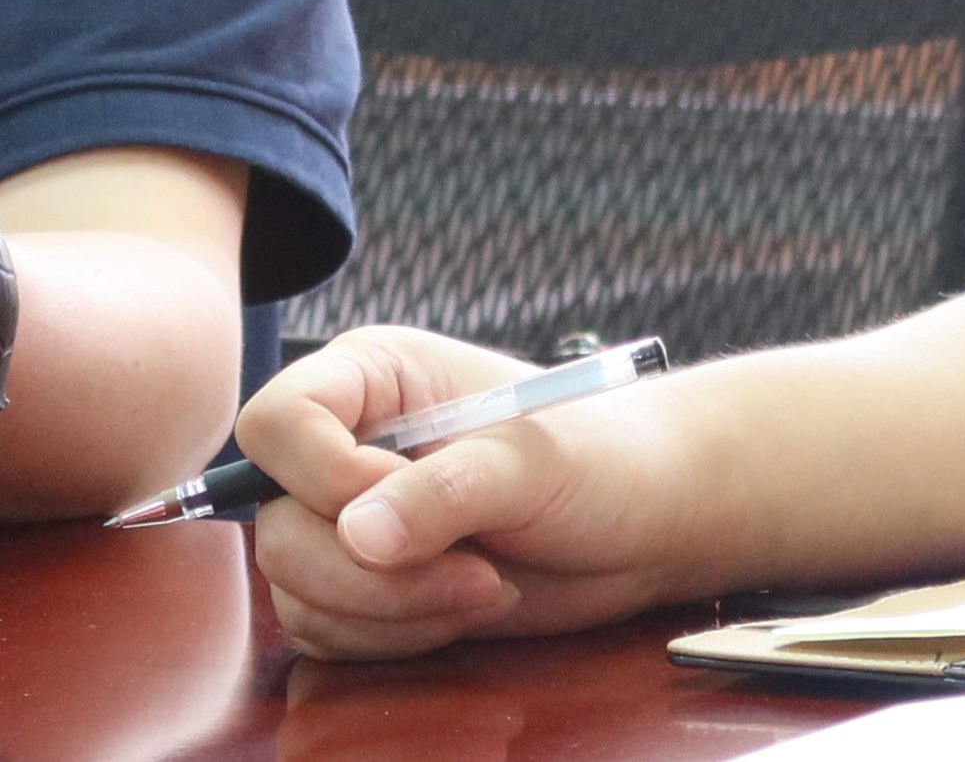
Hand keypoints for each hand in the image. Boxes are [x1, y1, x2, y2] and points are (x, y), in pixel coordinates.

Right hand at [240, 327, 702, 659]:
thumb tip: (360, 536)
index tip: (401, 503)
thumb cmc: (600, 461)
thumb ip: (447, 491)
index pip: (279, 422)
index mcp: (373, 378)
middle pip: (275, 525)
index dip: (323, 475)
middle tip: (473, 571)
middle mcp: (345, 445)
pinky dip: (392, 635)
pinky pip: (325, 630)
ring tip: (485, 586)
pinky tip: (466, 607)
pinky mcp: (362, 582)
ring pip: (296, 588)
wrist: (639, 523)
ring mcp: (347, 519)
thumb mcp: (533, 463)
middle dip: (373, 571)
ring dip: (392, 610)